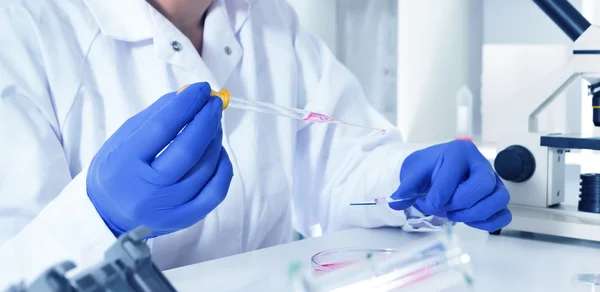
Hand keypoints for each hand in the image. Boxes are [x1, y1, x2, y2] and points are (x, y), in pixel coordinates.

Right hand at [86, 82, 232, 237]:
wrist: (106, 215)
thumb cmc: (116, 171)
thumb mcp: (123, 139)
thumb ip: (156, 116)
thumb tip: (188, 96)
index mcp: (125, 163)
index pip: (162, 128)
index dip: (186, 104)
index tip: (200, 88)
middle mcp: (147, 189)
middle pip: (188, 150)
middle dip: (206, 121)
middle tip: (214, 102)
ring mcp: (168, 208)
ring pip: (205, 169)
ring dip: (215, 140)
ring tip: (213, 124)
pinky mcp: (184, 220)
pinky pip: (215, 192)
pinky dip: (222, 168)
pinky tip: (217, 153)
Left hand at [389, 140, 510, 231]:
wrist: (439, 169)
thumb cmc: (429, 169)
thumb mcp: (415, 174)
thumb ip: (406, 188)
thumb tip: (395, 202)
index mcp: (459, 152)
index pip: (456, 171)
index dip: (442, 191)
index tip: (431, 204)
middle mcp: (480, 163)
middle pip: (484, 184)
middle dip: (462, 202)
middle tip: (445, 208)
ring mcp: (493, 181)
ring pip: (500, 199)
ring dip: (476, 213)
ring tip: (455, 214)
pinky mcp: (497, 197)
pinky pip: (504, 214)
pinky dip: (488, 222)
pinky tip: (469, 221)